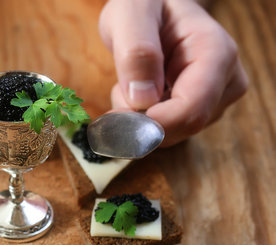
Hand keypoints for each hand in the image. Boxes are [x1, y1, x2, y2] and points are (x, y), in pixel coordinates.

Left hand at [99, 0, 247, 145]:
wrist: (154, 6)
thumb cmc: (145, 3)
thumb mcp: (131, 13)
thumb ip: (136, 51)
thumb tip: (142, 99)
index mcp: (215, 53)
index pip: (192, 110)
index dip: (153, 125)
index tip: (118, 121)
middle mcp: (225, 80)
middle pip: (181, 128)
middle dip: (140, 120)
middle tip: (116, 90)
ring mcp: (215, 99)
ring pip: (170, 134)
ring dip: (138, 118)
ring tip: (131, 81)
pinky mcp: (200, 110)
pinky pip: (165, 132)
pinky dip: (141, 120)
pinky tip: (138, 91)